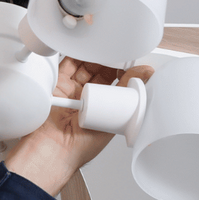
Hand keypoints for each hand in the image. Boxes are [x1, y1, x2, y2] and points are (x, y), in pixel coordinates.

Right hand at [4, 57, 153, 195]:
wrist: (54, 150)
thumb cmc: (80, 147)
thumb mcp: (111, 121)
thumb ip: (126, 98)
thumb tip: (144, 77)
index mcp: (102, 108)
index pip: (116, 84)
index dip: (125, 72)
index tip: (135, 63)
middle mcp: (87, 98)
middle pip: (101, 72)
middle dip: (111, 61)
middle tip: (122, 53)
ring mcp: (72, 90)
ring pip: (86, 65)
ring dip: (96, 56)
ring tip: (107, 49)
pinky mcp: (58, 84)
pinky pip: (68, 63)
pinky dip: (77, 53)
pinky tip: (88, 48)